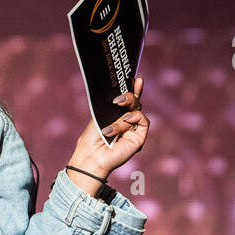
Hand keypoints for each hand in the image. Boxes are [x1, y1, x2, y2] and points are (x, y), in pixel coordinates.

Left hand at [65, 76, 148, 192]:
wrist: (92, 156)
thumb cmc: (92, 139)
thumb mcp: (102, 117)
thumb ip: (116, 108)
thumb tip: (126, 97)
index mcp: (115, 117)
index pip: (127, 101)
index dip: (133, 89)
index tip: (135, 78)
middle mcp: (126, 123)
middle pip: (135, 103)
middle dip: (132, 93)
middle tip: (126, 88)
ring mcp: (133, 130)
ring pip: (138, 110)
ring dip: (129, 105)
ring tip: (118, 104)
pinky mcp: (139, 138)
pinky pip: (143, 121)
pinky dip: (133, 118)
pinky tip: (124, 120)